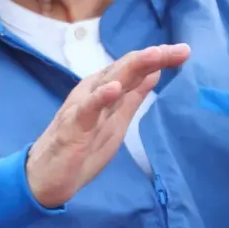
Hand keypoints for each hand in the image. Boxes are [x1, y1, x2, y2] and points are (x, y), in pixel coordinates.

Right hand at [26, 44, 190, 207]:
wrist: (44, 177)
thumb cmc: (80, 149)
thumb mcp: (116, 122)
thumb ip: (133, 97)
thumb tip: (154, 73)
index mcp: (104, 91)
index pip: (134, 69)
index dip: (159, 59)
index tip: (184, 52)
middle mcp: (93, 92)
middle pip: (125, 69)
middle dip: (153, 57)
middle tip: (181, 50)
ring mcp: (81, 108)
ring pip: (108, 81)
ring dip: (132, 67)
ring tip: (155, 56)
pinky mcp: (71, 127)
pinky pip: (86, 110)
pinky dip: (100, 97)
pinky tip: (115, 88)